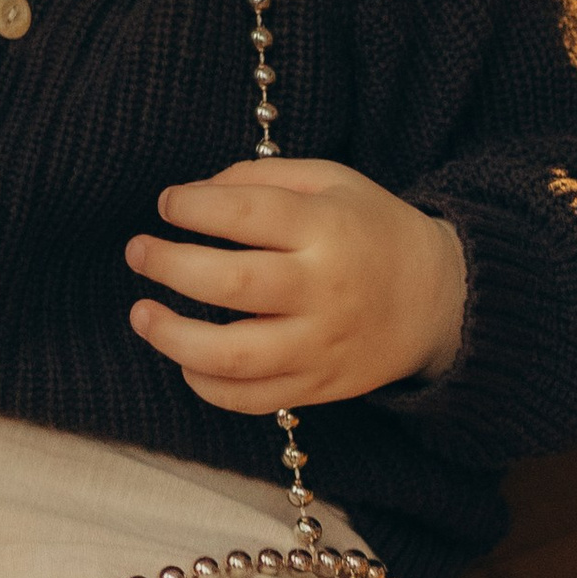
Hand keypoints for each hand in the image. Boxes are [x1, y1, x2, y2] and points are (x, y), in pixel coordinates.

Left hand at [124, 159, 466, 413]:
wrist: (439, 299)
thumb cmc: (371, 229)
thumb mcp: (330, 181)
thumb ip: (261, 178)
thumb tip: (195, 194)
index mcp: (327, 228)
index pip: (244, 215)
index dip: (192, 207)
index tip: (167, 204)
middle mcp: (324, 290)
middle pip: (231, 283)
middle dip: (169, 265)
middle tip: (137, 251)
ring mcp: (320, 345)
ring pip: (234, 355)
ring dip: (173, 337)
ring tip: (141, 315)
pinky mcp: (319, 386)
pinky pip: (252, 399)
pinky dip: (207, 386)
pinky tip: (185, 360)